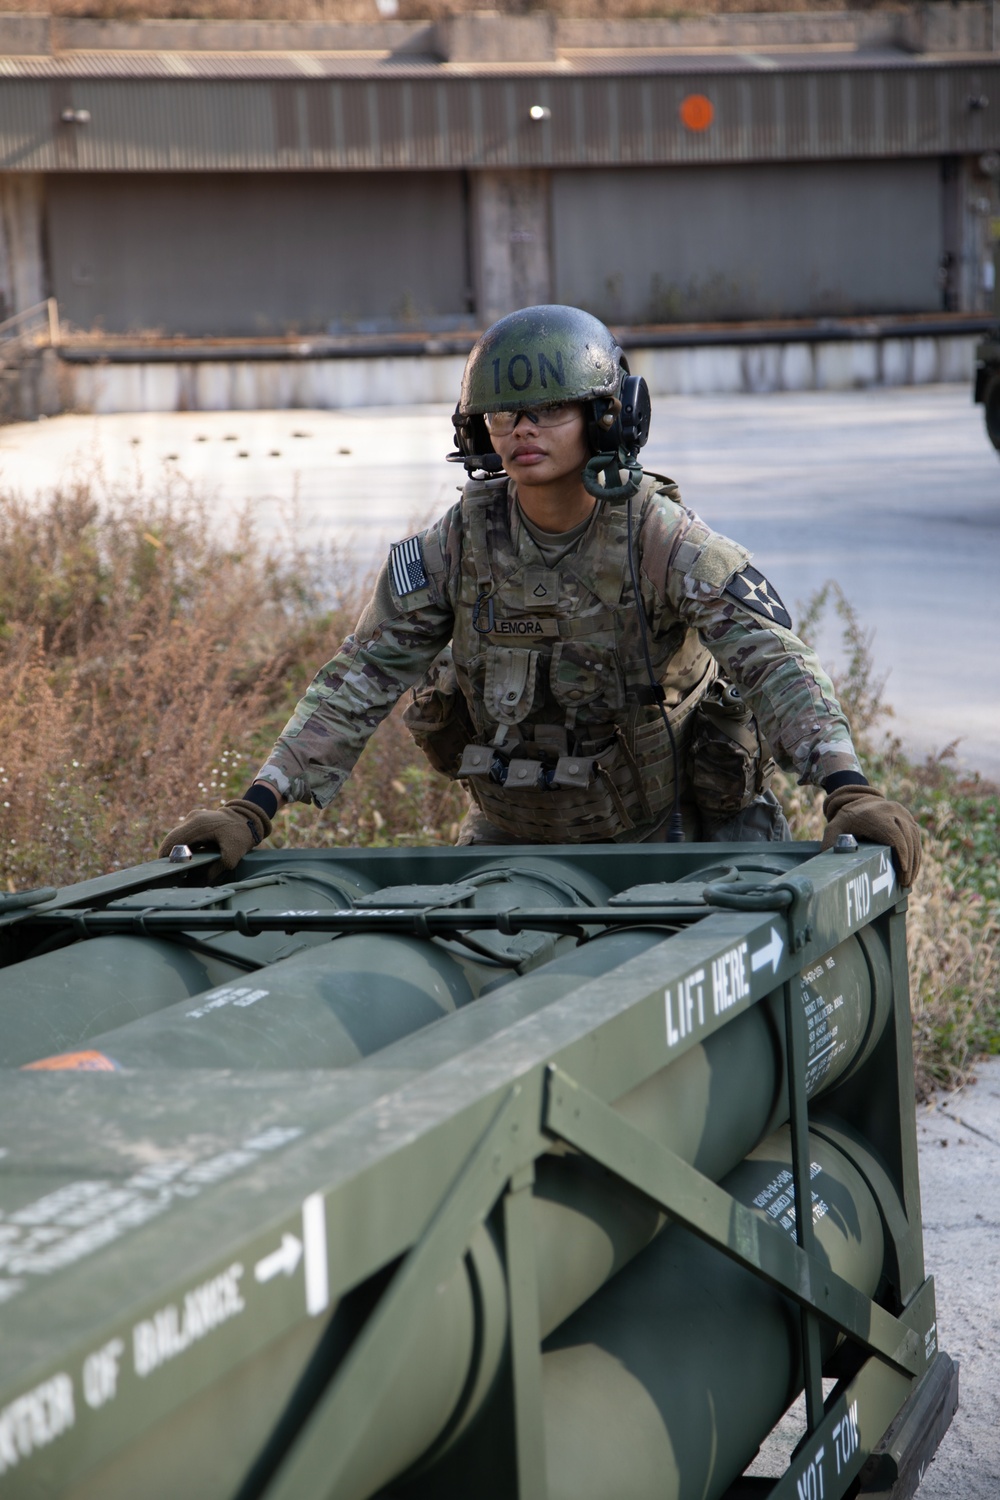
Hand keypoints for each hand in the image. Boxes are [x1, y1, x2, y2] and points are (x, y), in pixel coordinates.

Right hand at [157, 799, 271, 871]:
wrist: (248, 819)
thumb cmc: (241, 836)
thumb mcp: (233, 855)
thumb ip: (217, 869)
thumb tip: (203, 881)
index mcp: (198, 824)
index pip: (174, 840)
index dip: (166, 856)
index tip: (164, 870)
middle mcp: (192, 818)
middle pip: (171, 839)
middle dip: (167, 855)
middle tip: (166, 872)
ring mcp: (193, 818)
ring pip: (176, 837)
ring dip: (174, 851)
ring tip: (174, 868)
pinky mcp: (195, 821)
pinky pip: (183, 835)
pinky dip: (181, 846)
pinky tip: (183, 859)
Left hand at [820, 784, 920, 886]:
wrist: (859, 801)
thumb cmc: (846, 819)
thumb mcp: (835, 828)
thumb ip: (830, 843)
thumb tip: (827, 863)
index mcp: (875, 814)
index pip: (895, 835)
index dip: (901, 853)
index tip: (902, 871)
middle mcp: (892, 811)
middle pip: (907, 838)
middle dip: (909, 862)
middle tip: (904, 883)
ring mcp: (902, 813)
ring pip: (914, 838)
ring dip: (915, 860)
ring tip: (908, 880)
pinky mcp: (908, 818)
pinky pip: (916, 836)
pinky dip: (916, 853)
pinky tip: (912, 869)